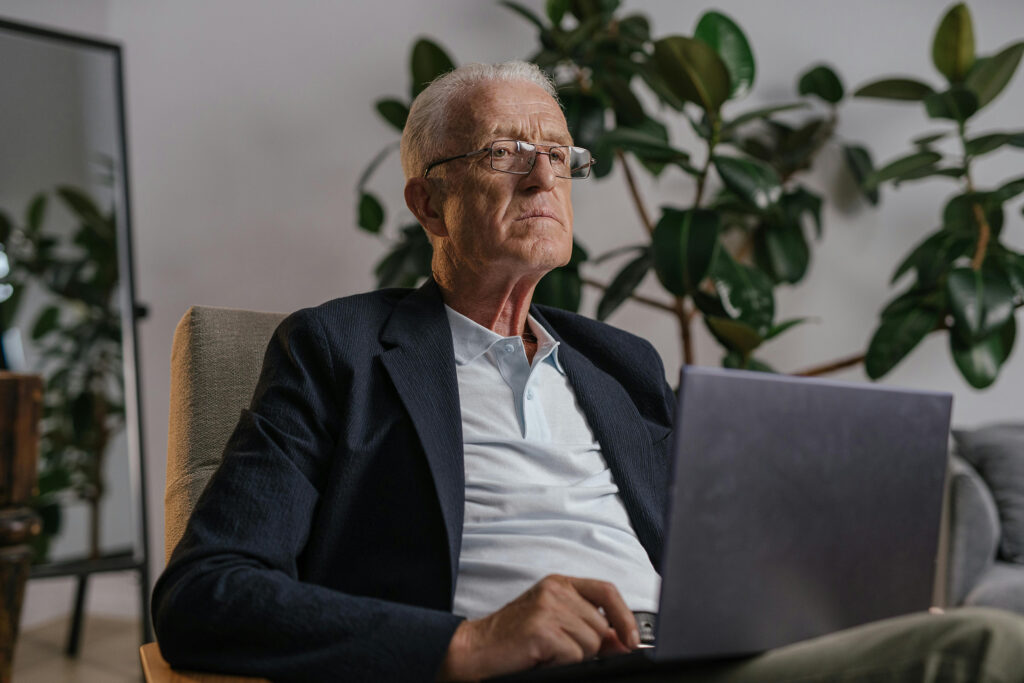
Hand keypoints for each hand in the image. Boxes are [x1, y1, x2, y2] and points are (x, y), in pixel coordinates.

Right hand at [437, 574, 639, 681]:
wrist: (475, 649)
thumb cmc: (513, 639)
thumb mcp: (554, 624)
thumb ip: (588, 626)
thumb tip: (623, 640)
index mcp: (560, 584)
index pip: (606, 591)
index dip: (624, 616)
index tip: (631, 640)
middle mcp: (555, 590)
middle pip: (600, 625)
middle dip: (586, 647)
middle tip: (557, 650)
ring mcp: (548, 607)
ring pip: (590, 643)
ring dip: (572, 657)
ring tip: (545, 653)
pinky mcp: (541, 629)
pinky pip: (573, 655)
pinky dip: (560, 664)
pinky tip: (539, 658)